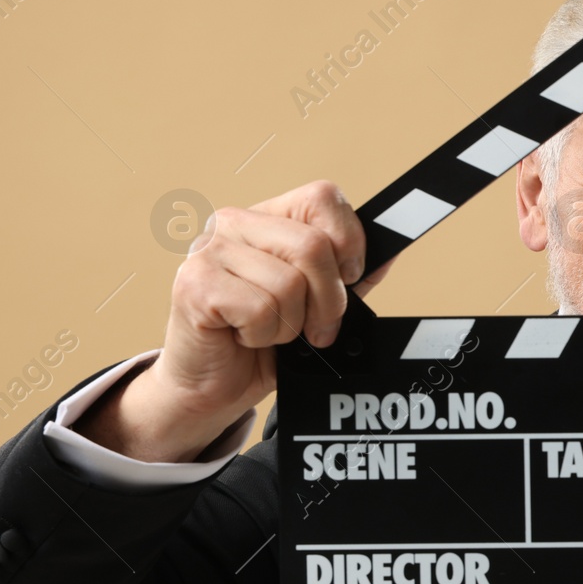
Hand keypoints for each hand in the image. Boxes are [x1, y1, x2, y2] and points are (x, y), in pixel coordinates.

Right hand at [77, 180, 392, 461]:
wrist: (213, 385)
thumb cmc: (263, 342)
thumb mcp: (319, 304)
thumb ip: (350, 277)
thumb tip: (388, 255)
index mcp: (265, 217)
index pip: (322, 197)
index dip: (348, 242)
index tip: (348, 278)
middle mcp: (232, 223)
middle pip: (313, 245)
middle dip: (328, 300)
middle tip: (315, 327)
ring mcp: (208, 250)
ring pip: (289, 284)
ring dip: (291, 324)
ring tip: (270, 330)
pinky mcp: (194, 285)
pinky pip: (260, 309)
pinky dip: (264, 335)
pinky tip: (245, 336)